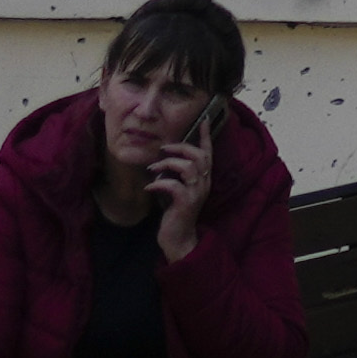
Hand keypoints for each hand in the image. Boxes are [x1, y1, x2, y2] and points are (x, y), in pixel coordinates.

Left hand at [99, 77, 215, 244]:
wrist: (178, 238)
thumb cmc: (175, 213)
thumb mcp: (179, 190)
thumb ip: (177, 176)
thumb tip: (163, 160)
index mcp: (204, 179)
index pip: (208, 153)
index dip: (205, 136)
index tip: (203, 119)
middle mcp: (204, 183)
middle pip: (199, 156)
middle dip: (180, 148)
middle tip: (163, 149)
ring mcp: (196, 193)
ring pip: (188, 167)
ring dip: (167, 164)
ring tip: (152, 168)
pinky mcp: (185, 203)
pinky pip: (173, 186)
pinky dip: (158, 183)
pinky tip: (148, 187)